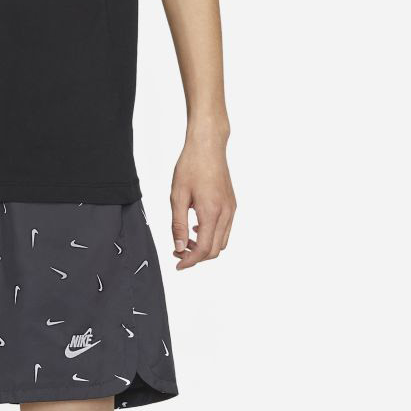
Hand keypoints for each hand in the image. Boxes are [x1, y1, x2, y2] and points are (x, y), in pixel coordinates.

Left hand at [170, 141, 234, 269]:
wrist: (208, 146)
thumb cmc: (191, 166)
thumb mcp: (177, 196)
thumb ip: (178, 225)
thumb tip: (179, 247)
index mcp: (211, 212)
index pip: (204, 250)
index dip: (190, 261)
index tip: (178, 264)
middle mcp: (226, 213)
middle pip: (215, 250)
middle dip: (197, 256)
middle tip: (178, 251)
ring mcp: (232, 209)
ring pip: (222, 241)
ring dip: (205, 247)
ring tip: (187, 240)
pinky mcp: (232, 204)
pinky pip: (225, 229)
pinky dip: (212, 235)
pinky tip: (197, 227)